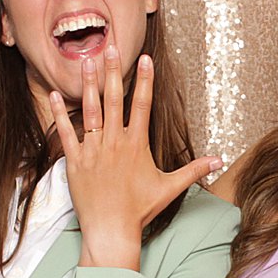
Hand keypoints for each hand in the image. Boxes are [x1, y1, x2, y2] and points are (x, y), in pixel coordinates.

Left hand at [48, 47, 221, 269]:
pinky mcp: (75, 161)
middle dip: (113, 71)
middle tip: (111, 47)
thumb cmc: (141, 209)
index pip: (142, 104)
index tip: (145, 59)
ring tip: (87, 60)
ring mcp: (93, 150)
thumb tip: (220, 160)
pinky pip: (66, 133)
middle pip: (114, 99)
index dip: (144, 80)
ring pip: (90, 110)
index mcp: (136, 144)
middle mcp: (114, 142)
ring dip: (89, 84)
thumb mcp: (170, 187)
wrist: (111, 230)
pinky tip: (57, 94)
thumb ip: (194, 170)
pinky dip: (61, 114)